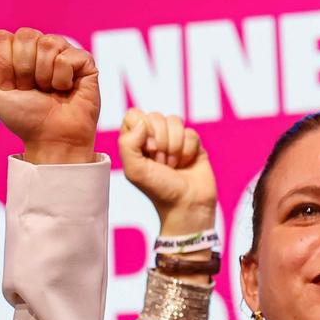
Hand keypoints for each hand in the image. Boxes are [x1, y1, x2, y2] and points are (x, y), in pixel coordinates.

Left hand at [0, 28, 100, 166]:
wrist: (51, 139)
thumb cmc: (25, 118)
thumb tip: (5, 47)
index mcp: (17, 53)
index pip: (2, 38)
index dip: (4, 64)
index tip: (11, 86)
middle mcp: (40, 49)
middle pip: (25, 35)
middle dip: (23, 69)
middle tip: (31, 89)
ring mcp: (63, 52)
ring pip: (48, 43)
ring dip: (43, 75)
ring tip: (49, 90)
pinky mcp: (84, 60)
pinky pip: (66, 58)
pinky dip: (61, 80)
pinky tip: (65, 90)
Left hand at [118, 110, 218, 237]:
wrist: (186, 204)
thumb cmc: (157, 190)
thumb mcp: (134, 170)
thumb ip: (128, 144)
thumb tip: (142, 123)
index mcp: (134, 141)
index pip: (134, 115)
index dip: (143, 129)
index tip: (148, 150)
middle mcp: (152, 137)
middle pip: (156, 116)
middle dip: (161, 142)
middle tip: (160, 163)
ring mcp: (173, 138)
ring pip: (175, 121)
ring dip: (174, 147)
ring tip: (172, 165)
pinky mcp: (191, 142)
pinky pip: (191, 132)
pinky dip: (188, 151)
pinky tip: (185, 164)